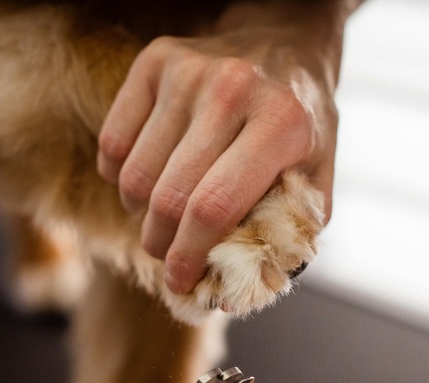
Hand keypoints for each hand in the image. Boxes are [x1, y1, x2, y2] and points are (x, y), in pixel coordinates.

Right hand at [98, 5, 345, 294]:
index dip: (189, 257)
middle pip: (169, 198)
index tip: (180, 283)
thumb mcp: (315, 178)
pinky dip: (120, 176)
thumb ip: (285, 234)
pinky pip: (113, 143)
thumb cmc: (298, 126)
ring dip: (141, 213)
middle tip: (169, 256)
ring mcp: (187, 71)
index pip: (213, 208)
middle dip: (162, 245)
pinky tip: (149, 176)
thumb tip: (232, 290)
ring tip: (165, 212)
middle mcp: (232, 89)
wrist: (282, 45)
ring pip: (134, 176)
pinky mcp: (154, 61)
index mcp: (281, 123)